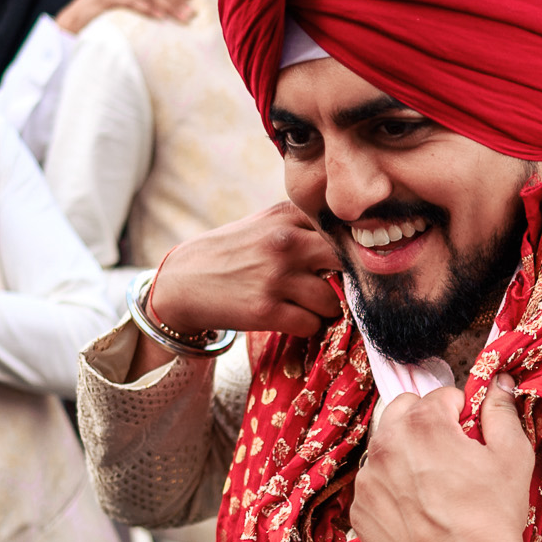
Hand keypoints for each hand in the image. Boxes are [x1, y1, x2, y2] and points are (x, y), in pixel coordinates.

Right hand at [145, 203, 342, 340]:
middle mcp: (285, 242)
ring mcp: (276, 277)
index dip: (354, 252)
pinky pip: (312, 324)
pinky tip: (291, 316)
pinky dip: (307, 325)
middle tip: (334, 288)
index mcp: (289, 215)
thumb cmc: (234, 252)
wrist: (183, 281)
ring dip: (324, 308)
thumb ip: (307, 224)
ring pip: (332, 300)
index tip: (349, 264)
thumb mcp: (268, 222)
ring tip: (304, 303)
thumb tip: (357, 242)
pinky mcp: (266, 310)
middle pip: (347, 265)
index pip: (345, 231)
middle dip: (346, 281)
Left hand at [352, 379, 533, 541]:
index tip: (471, 435)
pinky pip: (374, 486)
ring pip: (385, 449)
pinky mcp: (360, 512)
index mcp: (422, 424)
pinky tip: (419, 512)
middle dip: (425, 424)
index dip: (461, 414)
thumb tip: (498, 384)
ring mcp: (368, 481)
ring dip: (406, 455)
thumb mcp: (513, 457)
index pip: (440, 396)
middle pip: (402, 412)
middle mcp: (386, 446)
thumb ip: (501, 412)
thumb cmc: (494, 520)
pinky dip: (392, 491)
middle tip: (451, 454)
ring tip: (435, 487)